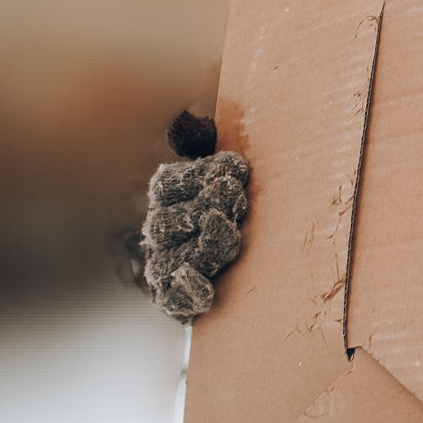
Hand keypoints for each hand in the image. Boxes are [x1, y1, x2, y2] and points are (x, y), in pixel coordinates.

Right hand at [142, 111, 248, 321]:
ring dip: (206, 244)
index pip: (170, 185)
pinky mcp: (180, 300)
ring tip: (229, 228)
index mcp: (169, 196)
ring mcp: (168, 266)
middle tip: (237, 195)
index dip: (197, 176)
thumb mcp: (224, 165)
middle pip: (170, 222)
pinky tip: (207, 288)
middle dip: (206, 206)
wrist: (259, 256)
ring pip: (175, 259)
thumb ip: (200, 138)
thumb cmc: (241, 198)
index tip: (236, 169)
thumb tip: (184, 121)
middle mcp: (162, 232)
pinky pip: (174, 300)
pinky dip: (189, 293)